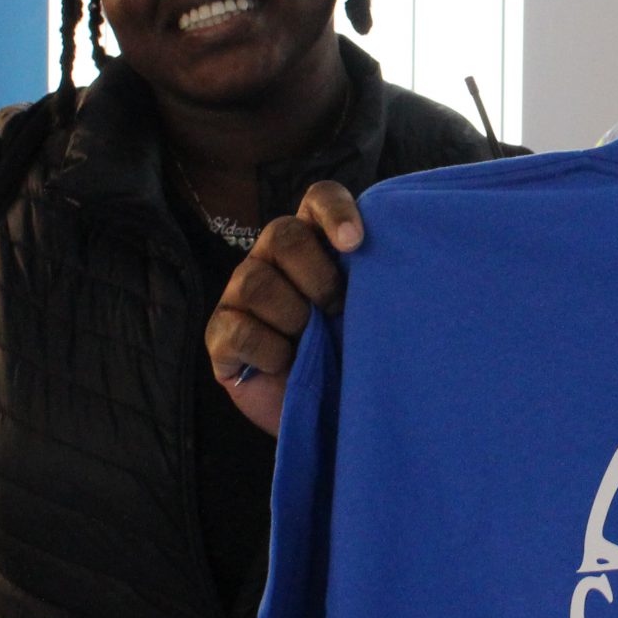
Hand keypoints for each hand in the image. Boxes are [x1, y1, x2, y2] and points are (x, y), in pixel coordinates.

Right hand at [205, 180, 363, 436]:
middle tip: (339, 311)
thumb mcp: (374, 316)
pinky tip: (285, 364)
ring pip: (255, 282)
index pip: (318, 199)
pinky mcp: (221, 335)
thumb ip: (376, 283)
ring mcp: (240, 294)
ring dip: (293, 316)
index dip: (335, 212)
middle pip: (280, 234)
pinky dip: (269, 350)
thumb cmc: (355, 356)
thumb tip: (396, 267)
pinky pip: (238, 329)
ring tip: (311, 341)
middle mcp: (274, 258)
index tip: (356, 244)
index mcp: (316, 242)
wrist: (330, 418)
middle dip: (317, 276)